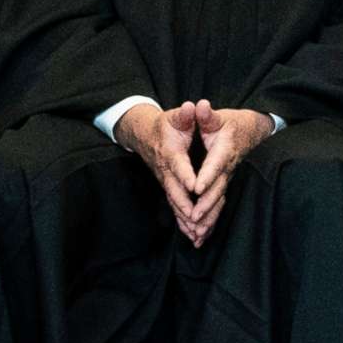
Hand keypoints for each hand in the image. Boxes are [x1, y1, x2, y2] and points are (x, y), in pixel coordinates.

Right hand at [118, 102, 205, 240]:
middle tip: (196, 220)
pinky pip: (176, 207)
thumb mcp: (175, 116)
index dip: (186, 175)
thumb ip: (185, 114)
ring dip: (185, 220)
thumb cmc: (164, 124)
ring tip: (197, 236)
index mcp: (170, 152)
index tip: (196, 187)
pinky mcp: (168, 187)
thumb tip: (192, 106)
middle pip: (175, 191)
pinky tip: (194, 236)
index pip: (178, 165)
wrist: (144, 134)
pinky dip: (184, 222)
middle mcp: (166, 170)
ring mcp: (166, 181)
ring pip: (175, 203)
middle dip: (185, 206)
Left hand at [179, 101, 274, 245]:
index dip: (207, 175)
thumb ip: (207, 115)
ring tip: (198, 234)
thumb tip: (200, 105)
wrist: (254, 130)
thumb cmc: (234, 123)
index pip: (216, 163)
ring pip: (220, 200)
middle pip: (219, 187)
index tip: (197, 187)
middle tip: (194, 217)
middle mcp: (229, 167)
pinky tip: (202, 235)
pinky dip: (211, 220)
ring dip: (209, 217)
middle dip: (207, 204)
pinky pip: (219, 204)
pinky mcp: (226, 184)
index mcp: (225, 149)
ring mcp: (229, 177)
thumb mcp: (219, 116)